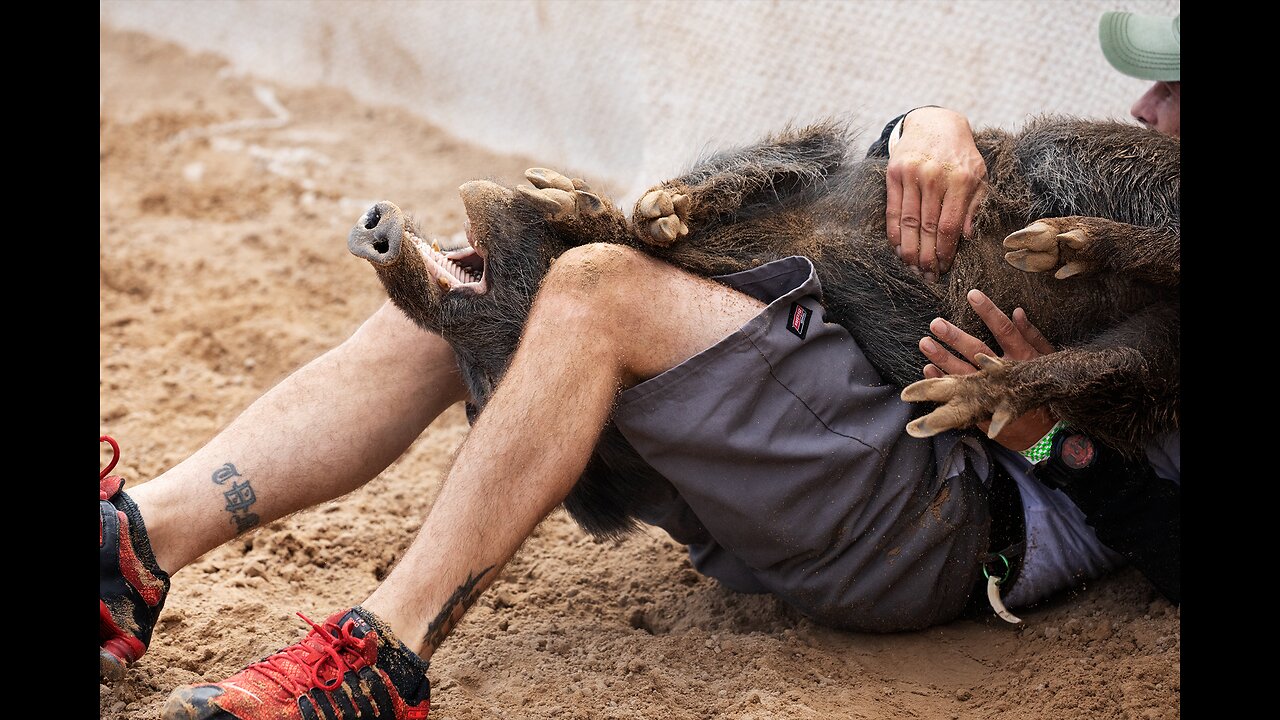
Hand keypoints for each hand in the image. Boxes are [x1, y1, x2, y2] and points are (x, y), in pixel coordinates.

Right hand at [885, 107, 986, 279]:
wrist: (935, 123)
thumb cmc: (960, 154)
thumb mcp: (978, 174)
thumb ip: (975, 204)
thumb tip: (966, 236)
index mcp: (960, 179)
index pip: (949, 224)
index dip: (944, 250)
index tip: (943, 267)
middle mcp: (934, 176)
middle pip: (927, 227)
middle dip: (927, 256)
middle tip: (927, 275)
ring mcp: (911, 174)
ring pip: (908, 222)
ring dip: (909, 249)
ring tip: (912, 267)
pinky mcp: (894, 174)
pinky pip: (893, 210)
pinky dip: (894, 232)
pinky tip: (898, 248)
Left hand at [918, 289, 1055, 450]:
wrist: (1045, 426)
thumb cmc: (1043, 383)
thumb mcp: (1046, 357)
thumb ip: (1032, 334)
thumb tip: (1017, 311)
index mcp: (1022, 356)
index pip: (1003, 329)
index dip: (989, 311)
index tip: (973, 294)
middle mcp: (1005, 372)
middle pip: (977, 350)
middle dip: (955, 337)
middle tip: (936, 323)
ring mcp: (992, 391)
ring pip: (963, 372)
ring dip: (942, 358)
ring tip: (925, 343)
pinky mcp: (982, 407)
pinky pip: (957, 394)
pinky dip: (943, 381)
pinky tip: (927, 369)